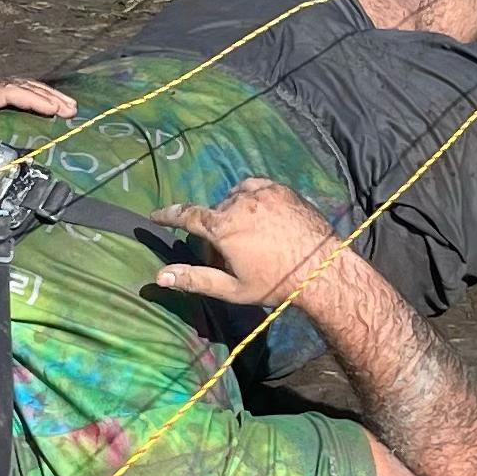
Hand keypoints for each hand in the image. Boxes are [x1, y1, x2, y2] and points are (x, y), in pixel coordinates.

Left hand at [0, 77, 75, 152]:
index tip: (55, 109)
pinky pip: (8, 94)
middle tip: (72, 109)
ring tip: (66, 107)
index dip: (32, 99)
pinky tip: (40, 107)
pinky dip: (29, 97)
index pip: (7, 92)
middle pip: (17, 86)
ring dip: (42, 95)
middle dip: (46, 96)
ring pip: (15, 88)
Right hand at [152, 178, 345, 308]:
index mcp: (223, 227)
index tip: (155, 215)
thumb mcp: (232, 288)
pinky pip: (254, 187)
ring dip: (232, 212)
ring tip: (248, 236)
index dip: (168, 215)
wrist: (321, 269)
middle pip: (214, 212)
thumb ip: (194, 279)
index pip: (186, 215)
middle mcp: (239, 202)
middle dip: (215, 230)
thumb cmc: (275, 283)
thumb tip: (159, 276)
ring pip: (233, 198)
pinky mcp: (280, 188)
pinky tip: (259, 216)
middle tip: (230, 255)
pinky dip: (250, 198)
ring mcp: (262, 192)